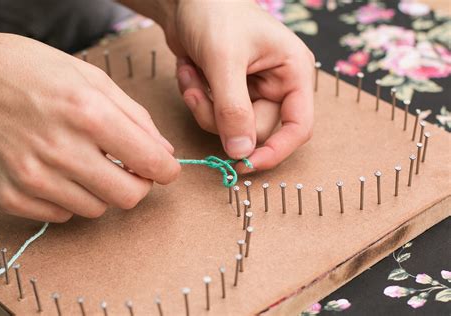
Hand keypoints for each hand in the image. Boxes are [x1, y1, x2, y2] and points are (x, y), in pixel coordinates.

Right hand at [0, 31, 179, 221]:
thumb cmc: (33, 72)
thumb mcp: (92, 79)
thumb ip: (136, 118)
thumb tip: (164, 153)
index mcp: (88, 114)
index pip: (150, 163)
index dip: (167, 170)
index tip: (166, 170)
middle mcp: (61, 150)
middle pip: (128, 196)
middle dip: (138, 183)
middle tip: (129, 167)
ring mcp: (33, 178)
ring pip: (97, 209)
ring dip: (101, 190)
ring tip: (85, 162)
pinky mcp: (11, 196)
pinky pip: (62, 215)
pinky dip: (69, 197)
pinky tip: (58, 171)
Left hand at [166, 0, 314, 171]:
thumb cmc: (215, 12)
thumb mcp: (224, 60)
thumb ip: (233, 109)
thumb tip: (241, 152)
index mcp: (293, 72)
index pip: (298, 126)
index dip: (276, 150)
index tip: (247, 164)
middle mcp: (278, 85)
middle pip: (256, 131)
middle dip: (220, 117)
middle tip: (197, 93)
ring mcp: (253, 91)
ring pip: (231, 128)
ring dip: (203, 107)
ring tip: (191, 73)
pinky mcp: (230, 93)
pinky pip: (214, 116)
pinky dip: (196, 98)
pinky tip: (190, 70)